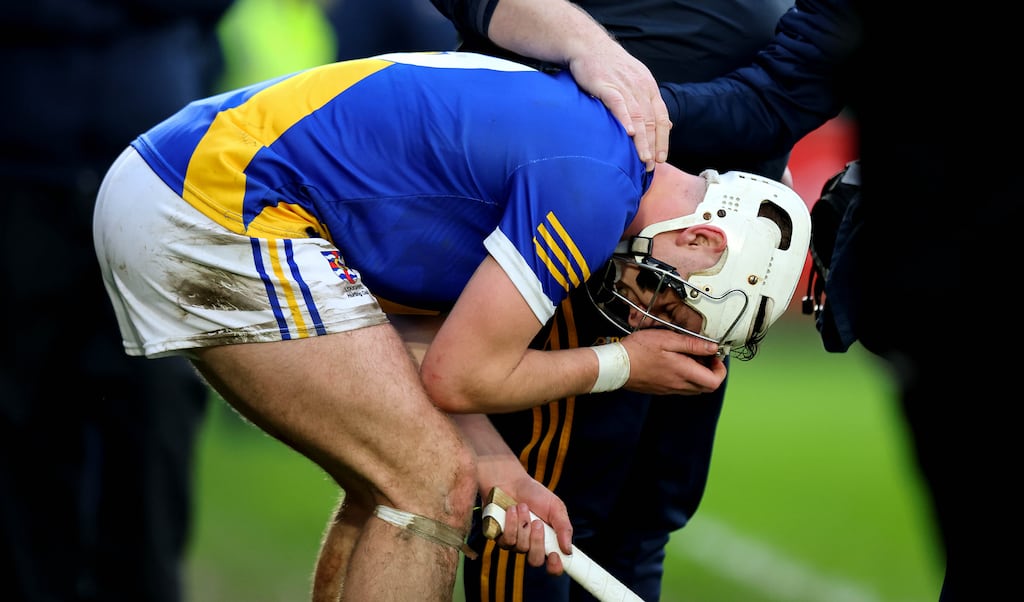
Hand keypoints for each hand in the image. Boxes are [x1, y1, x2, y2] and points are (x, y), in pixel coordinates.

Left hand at [485, 478, 570, 574]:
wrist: (510, 480)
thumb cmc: (534, 493)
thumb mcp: (555, 507)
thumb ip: (563, 527)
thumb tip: (568, 550)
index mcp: (547, 541)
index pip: (553, 564)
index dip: (555, 566)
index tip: (555, 556)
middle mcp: (530, 545)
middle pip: (535, 561)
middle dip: (537, 541)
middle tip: (537, 523)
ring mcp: (513, 542)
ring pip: (520, 548)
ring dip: (522, 526)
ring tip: (522, 507)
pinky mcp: (498, 537)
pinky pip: (506, 540)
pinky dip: (510, 523)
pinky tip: (511, 509)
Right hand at [566, 42, 670, 171]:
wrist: (588, 45)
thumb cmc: (608, 66)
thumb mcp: (634, 81)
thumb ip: (647, 103)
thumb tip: (666, 125)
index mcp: (648, 88)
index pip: (661, 117)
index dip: (663, 139)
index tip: (661, 158)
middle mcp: (641, 87)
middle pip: (651, 121)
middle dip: (652, 145)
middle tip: (651, 165)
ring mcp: (624, 86)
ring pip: (638, 117)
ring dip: (642, 140)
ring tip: (642, 158)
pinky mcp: (607, 85)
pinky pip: (619, 105)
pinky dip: (625, 119)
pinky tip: (629, 133)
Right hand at [619, 329, 726, 393]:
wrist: (616, 366)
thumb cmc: (639, 351)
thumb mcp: (668, 339)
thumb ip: (692, 344)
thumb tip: (712, 348)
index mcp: (684, 372)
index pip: (714, 381)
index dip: (720, 369)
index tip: (714, 356)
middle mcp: (679, 385)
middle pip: (707, 387)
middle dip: (711, 372)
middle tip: (704, 356)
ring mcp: (670, 389)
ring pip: (694, 388)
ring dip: (698, 375)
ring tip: (688, 358)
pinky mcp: (661, 389)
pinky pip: (681, 387)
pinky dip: (685, 377)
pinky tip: (674, 363)